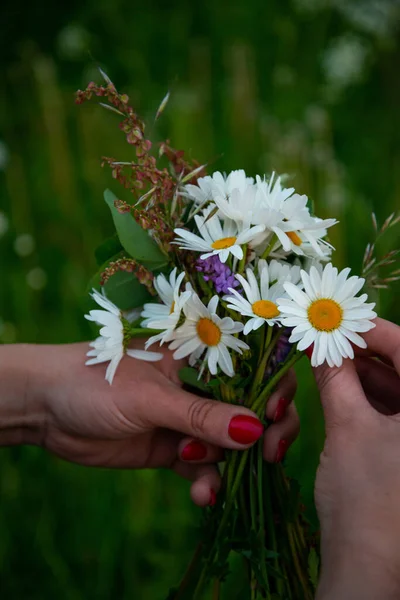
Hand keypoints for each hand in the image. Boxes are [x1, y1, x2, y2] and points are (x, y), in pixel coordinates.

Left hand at [1, 341, 299, 506]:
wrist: (48, 408)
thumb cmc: (97, 380)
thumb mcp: (151, 397)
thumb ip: (201, 415)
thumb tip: (255, 430)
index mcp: (201, 354)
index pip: (254, 364)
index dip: (276, 386)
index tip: (276, 413)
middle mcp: (203, 384)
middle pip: (252, 407)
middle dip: (264, 433)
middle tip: (267, 455)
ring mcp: (190, 418)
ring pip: (231, 443)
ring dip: (230, 463)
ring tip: (204, 474)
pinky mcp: (175, 448)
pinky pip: (205, 468)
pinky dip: (208, 483)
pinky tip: (202, 495)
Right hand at [313, 318, 399, 598]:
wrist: (367, 566)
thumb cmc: (364, 495)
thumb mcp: (347, 426)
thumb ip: (334, 375)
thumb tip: (321, 340)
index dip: (372, 330)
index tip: (338, 319)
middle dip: (364, 352)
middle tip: (328, 340)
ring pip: (398, 391)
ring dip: (363, 375)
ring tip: (327, 363)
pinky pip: (395, 413)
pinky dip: (367, 399)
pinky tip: (340, 389)